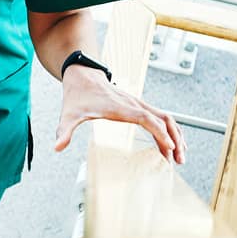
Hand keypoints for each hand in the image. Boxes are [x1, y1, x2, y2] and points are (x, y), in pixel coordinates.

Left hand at [54, 66, 185, 162]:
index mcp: (120, 107)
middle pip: (164, 119)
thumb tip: (57, 147)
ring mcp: (139, 104)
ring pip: (166, 118)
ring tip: (179, 158)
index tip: (169, 147)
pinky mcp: (140, 107)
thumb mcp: (68, 114)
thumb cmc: (77, 96)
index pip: (146, 118)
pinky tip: (172, 146)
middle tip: (179, 161)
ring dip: (176, 136)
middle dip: (174, 139)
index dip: (159, 131)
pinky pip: (161, 118)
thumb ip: (64, 130)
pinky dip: (170, 131)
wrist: (83, 76)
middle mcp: (134, 104)